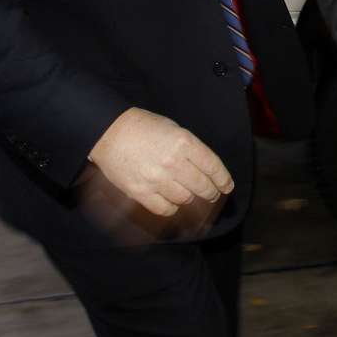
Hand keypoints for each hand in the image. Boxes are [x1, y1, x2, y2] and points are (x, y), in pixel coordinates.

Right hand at [86, 107, 233, 217]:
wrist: (109, 132)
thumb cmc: (144, 127)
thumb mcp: (174, 129)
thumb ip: (191, 149)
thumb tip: (207, 169)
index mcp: (184, 143)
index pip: (212, 166)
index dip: (223, 179)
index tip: (227, 186)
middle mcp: (172, 162)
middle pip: (202, 186)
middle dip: (210, 192)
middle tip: (212, 194)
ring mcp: (156, 179)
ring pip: (185, 199)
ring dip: (191, 199)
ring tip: (190, 195)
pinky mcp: (140, 192)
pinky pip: (165, 209)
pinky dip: (172, 208)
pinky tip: (173, 202)